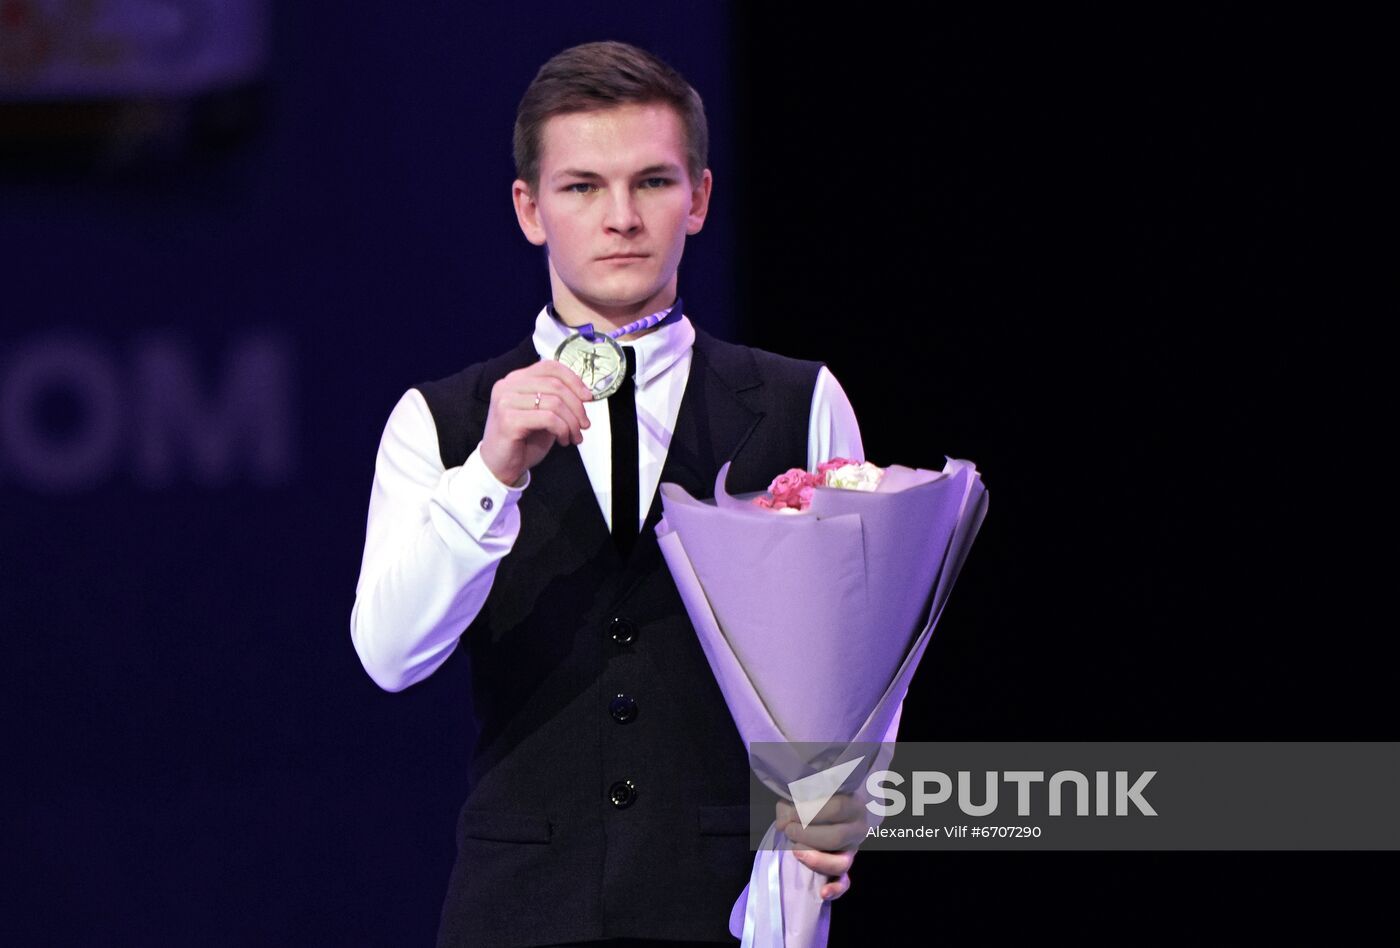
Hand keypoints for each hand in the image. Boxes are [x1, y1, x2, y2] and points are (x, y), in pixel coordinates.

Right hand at [479, 360, 592, 486]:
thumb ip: (556, 399)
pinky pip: (548, 418)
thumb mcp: (542, 414)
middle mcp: (507, 386)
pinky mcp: (508, 420)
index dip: (573, 380)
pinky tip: (563, 441)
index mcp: (515, 380)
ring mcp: (505, 402)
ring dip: (571, 422)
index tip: (588, 397)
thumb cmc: (522, 442)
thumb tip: (584, 394)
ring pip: (554, 402)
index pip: (549, 367)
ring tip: (574, 436)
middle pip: (555, 384)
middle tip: (584, 424)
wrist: (500, 467)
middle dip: (577, 406)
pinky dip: (563, 430)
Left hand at [775, 792, 866, 901]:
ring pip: (842, 863)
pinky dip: (835, 889)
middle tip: (789, 830)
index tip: (790, 814)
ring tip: (796, 851)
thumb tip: (783, 823)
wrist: (809, 816)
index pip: (837, 807)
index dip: (810, 812)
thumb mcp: (797, 797)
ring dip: (816, 860)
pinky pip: (844, 883)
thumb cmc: (806, 802)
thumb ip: (790, 807)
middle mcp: (857, 829)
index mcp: (852, 804)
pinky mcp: (843, 870)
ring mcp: (851, 852)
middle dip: (807, 835)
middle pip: (837, 837)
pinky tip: (823, 892)